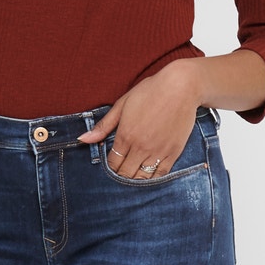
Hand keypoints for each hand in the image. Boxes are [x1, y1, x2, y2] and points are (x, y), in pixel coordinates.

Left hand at [77, 59, 201, 177]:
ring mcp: (158, 151)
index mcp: (125, 135)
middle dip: (121, 174)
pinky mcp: (173, 152)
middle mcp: (140, 146)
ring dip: (136, 178)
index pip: (112, 163)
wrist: (181, 87)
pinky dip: (153, 178)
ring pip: (142, 177)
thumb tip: (82, 139)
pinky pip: (160, 174)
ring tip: (134, 172)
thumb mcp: (122, 104)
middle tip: (123, 169)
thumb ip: (103, 126)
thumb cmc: (150, 91)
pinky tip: (149, 173)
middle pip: (125, 173)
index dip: (111, 165)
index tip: (113, 162)